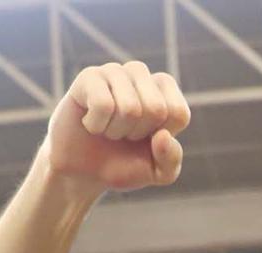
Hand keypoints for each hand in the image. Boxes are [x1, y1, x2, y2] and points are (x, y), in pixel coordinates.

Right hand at [42, 62, 188, 194]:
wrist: (82, 170)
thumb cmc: (123, 163)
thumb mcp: (157, 172)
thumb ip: (171, 160)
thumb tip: (163, 136)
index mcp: (164, 89)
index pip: (178, 113)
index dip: (161, 138)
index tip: (146, 139)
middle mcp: (140, 74)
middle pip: (156, 109)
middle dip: (138, 134)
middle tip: (123, 134)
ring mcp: (114, 71)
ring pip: (129, 108)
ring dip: (116, 131)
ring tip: (107, 129)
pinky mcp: (89, 77)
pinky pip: (103, 105)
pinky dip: (96, 125)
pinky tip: (90, 123)